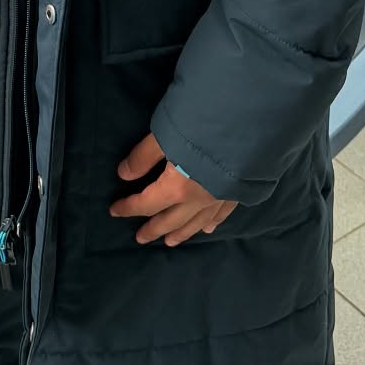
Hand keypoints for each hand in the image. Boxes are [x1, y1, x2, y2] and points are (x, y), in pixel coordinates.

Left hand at [109, 133, 236, 247]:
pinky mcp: (238, 190)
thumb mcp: (165, 132)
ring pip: (196, 222)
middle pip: (171, 220)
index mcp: (177, 188)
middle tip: (141, 238)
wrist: (250, 122)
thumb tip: (124, 174)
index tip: (114, 210)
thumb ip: (144, 156)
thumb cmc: (203, 123)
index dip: (129, 207)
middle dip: (153, 229)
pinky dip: (212, 223)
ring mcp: (220, 197)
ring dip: (181, 233)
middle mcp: (198, 199)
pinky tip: (208, 228)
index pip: (147, 203)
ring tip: (170, 242)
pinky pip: (222, 214)